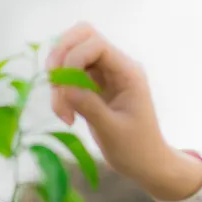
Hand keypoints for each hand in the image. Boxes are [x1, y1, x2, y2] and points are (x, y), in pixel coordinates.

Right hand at [44, 22, 178, 187]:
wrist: (146, 164)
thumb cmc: (136, 149)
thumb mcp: (112, 130)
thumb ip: (89, 105)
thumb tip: (65, 86)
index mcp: (129, 72)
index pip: (95, 42)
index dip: (73, 58)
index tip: (66, 89)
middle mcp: (117, 67)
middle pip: (80, 37)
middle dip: (60, 58)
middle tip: (55, 87)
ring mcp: (105, 74)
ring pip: (69, 57)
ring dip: (58, 81)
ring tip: (63, 113)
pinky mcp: (93, 85)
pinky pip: (69, 76)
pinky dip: (60, 92)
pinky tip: (67, 116)